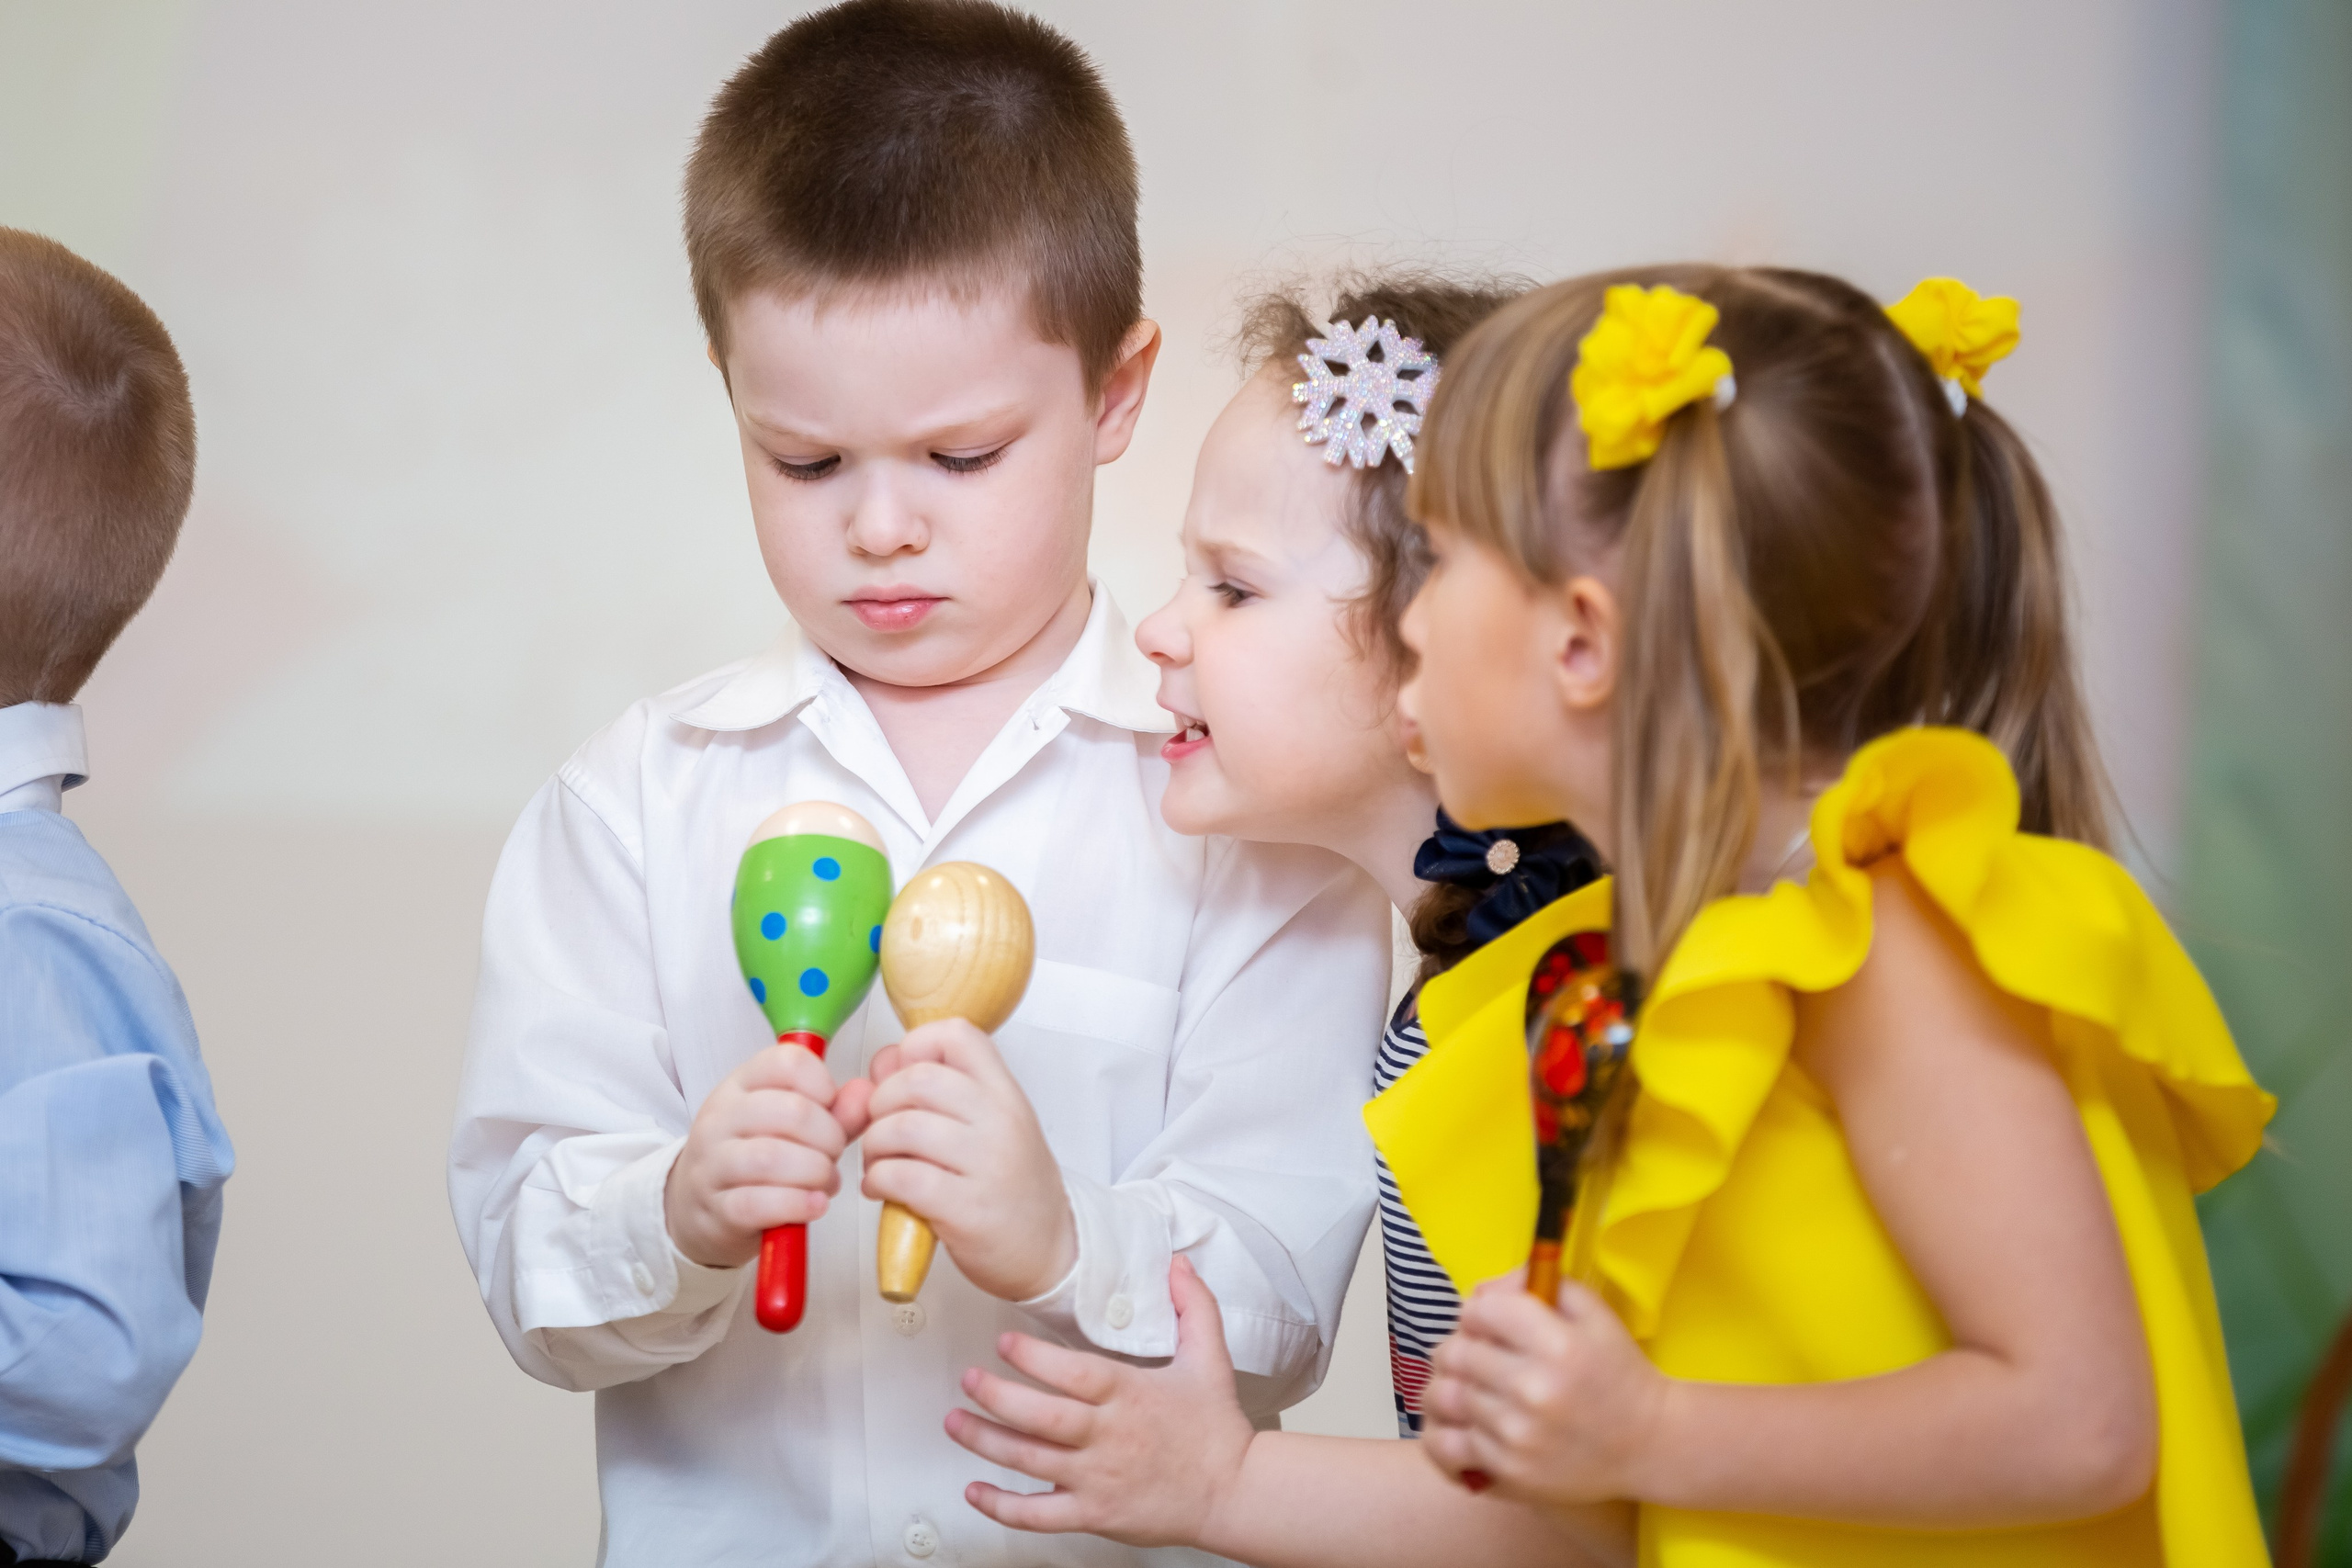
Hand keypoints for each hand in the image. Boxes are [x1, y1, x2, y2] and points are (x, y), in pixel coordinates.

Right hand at [663, 1039, 845, 1267]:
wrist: (696, 1207)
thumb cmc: (755, 1158)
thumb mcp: (792, 1125)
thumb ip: (835, 1112)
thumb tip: (865, 1094)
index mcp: (741, 1084)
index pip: (787, 1062)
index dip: (823, 1084)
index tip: (830, 1108)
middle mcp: (721, 1117)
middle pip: (790, 1111)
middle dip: (829, 1137)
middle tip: (834, 1154)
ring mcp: (713, 1163)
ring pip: (772, 1157)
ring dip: (816, 1172)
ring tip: (826, 1181)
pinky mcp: (716, 1208)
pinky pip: (759, 1202)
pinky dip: (798, 1204)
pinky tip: (815, 1205)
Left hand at [852, 1019, 1075, 1301]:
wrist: (1053, 1250)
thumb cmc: (1014, 1188)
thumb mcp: (993, 1127)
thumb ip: (943, 1093)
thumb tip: (885, 1064)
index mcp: (1006, 1094)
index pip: (957, 1034)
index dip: (915, 1046)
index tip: (903, 1075)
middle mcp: (1000, 1121)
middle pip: (918, 1078)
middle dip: (881, 1102)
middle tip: (881, 1127)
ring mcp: (987, 1164)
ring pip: (903, 1127)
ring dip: (875, 1145)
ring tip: (879, 1162)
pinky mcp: (967, 1209)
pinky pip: (902, 1176)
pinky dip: (878, 1180)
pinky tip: (883, 1189)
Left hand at [945, 1256, 1254, 1547]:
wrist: (1234, 1493)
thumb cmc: (1216, 1429)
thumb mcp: (1210, 1357)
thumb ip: (1193, 1306)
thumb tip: (1178, 1264)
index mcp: (1131, 1395)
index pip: (1075, 1373)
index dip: (1035, 1358)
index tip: (1005, 1342)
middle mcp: (1110, 1437)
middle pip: (1043, 1418)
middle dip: (997, 1397)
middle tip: (969, 1379)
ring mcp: (1098, 1479)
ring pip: (1030, 1461)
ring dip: (986, 1442)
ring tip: (955, 1422)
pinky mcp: (1094, 1515)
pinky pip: (1038, 1515)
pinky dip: (1001, 1506)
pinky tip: (975, 1490)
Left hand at [1421, 1278, 1668, 1508]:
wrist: (1649, 1444)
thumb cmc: (1617, 1372)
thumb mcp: (1591, 1312)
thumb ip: (1535, 1282)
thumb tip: (1481, 1291)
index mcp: (1557, 1344)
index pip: (1481, 1310)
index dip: (1480, 1312)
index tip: (1491, 1323)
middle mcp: (1534, 1390)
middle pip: (1456, 1351)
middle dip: (1462, 1345)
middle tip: (1479, 1354)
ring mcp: (1517, 1435)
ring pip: (1443, 1395)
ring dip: (1449, 1385)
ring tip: (1468, 1386)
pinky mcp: (1508, 1471)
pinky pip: (1444, 1444)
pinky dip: (1443, 1430)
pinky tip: (1459, 1424)